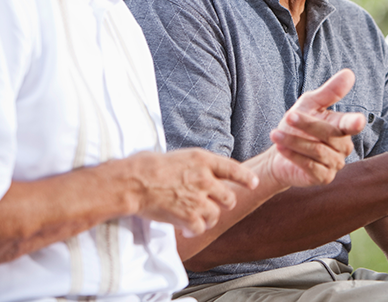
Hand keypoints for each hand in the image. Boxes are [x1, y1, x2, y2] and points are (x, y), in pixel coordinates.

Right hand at [128, 148, 259, 236]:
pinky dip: (195, 231)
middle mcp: (205, 178)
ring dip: (209, 219)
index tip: (253, 184)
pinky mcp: (188, 215)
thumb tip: (205, 173)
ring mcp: (198, 198)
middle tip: (218, 207)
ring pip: (216, 214)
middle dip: (226, 203)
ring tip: (199, 220)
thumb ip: (198, 166)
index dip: (245, 178)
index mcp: (203, 160)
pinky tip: (188, 231)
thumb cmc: (150, 166)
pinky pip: (200, 227)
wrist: (135, 181)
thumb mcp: (181, 157)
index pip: (233, 169)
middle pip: (228, 196)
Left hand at [268, 69, 365, 187]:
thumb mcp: (310, 104)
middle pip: (328, 134)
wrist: (279, 153)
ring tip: (275, 133)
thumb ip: (329, 92)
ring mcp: (336, 163)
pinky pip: (310, 166)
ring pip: (317, 151)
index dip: (355, 123)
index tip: (357, 121)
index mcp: (344, 127)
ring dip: (294, 141)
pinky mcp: (323, 178)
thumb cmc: (297, 125)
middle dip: (307, 125)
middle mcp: (344, 146)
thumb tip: (349, 74)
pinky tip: (280, 148)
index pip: (352, 124)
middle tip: (288, 117)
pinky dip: (293, 155)